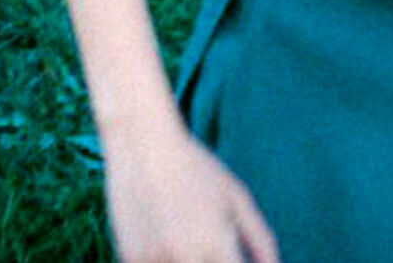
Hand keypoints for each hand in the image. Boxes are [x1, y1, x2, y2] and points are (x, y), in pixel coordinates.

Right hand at [104, 128, 277, 262]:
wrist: (140, 141)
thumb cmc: (196, 166)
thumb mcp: (237, 198)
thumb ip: (262, 241)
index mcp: (219, 244)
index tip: (237, 258)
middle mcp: (187, 257)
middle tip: (211, 244)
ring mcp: (155, 260)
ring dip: (190, 262)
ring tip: (186, 235)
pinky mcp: (131, 259)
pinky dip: (164, 260)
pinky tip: (163, 236)